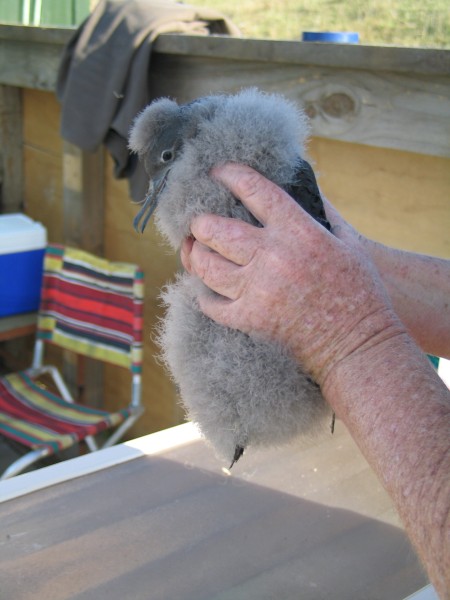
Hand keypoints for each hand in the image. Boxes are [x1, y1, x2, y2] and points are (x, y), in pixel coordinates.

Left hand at [181, 163, 404, 385]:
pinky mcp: (250, 319)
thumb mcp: (349, 242)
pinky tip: (208, 291)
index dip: (230, 175)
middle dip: (201, 223)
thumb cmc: (358, 292)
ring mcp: (258, 289)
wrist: (358, 343)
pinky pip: (211, 304)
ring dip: (197, 255)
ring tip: (199, 251)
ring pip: (206, 265)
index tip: (218, 172)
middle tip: (201, 224)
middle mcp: (273, 256)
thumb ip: (324, 213)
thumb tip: (306, 189)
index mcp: (299, 232)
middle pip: (215, 229)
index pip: (254, 190)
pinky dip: (205, 296)